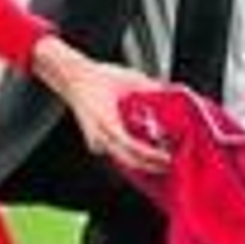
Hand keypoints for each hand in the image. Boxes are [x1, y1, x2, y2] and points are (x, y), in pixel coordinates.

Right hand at [29, 37, 171, 175]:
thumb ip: (151, 87)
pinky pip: (116, 154)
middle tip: (168, 163)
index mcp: (106, 122)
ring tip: (159, 158)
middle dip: (150, 165)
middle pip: (128, 160)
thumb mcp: (130, 78)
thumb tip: (170, 92)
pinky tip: (144, 151)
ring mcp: (96, 141)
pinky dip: (131, 154)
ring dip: (141, 161)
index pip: (132, 146)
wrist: (74, 78)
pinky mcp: (96, 142)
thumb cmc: (97, 78)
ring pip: (122, 160)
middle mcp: (99, 136)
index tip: (166, 157)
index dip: (151, 155)